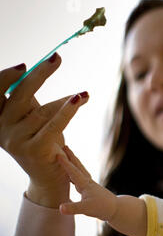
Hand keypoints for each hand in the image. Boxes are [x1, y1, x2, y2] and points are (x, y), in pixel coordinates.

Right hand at [0, 54, 88, 206]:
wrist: (49, 177)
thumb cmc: (44, 143)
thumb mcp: (35, 119)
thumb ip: (37, 99)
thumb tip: (52, 70)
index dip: (5, 77)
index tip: (24, 65)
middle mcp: (1, 128)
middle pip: (20, 95)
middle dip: (39, 75)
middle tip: (57, 58)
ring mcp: (16, 140)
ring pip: (43, 111)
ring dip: (66, 101)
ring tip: (82, 95)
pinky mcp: (34, 150)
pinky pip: (54, 124)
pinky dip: (68, 109)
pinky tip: (81, 97)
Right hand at [57, 145, 117, 221]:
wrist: (116, 209)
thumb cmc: (102, 208)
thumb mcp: (86, 209)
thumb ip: (73, 208)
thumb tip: (60, 208)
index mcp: (85, 184)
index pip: (73, 172)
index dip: (65, 163)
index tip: (58, 154)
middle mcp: (87, 182)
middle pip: (78, 166)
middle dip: (71, 156)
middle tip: (64, 146)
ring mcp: (90, 185)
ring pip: (80, 171)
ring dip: (73, 163)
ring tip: (67, 157)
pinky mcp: (91, 190)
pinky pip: (80, 178)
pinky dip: (74, 175)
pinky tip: (71, 177)